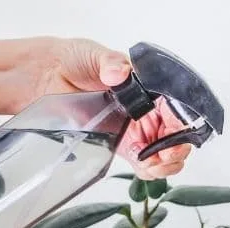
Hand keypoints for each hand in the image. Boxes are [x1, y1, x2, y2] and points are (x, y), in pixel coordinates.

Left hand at [29, 38, 192, 179]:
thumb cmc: (75, 60)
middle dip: (176, 150)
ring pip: (166, 155)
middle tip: (163, 155)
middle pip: (178, 138)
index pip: (179, 110)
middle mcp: (150, 112)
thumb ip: (110, 62)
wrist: (48, 76)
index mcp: (151, 89)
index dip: (181, 126)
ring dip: (165, 164)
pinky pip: (146, 165)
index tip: (173, 135)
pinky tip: (142, 166)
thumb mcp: (94, 54)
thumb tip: (119, 73)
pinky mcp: (126, 147)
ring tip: (150, 163)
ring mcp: (139, 131)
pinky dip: (150, 170)